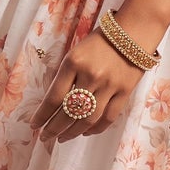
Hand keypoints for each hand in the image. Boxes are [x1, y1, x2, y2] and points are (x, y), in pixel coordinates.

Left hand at [29, 29, 149, 144]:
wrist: (134, 31)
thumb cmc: (100, 40)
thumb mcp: (75, 52)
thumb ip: (65, 76)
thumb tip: (53, 104)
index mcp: (73, 63)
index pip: (54, 97)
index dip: (42, 115)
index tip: (34, 125)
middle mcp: (91, 76)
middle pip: (69, 112)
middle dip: (54, 128)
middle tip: (45, 137)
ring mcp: (109, 85)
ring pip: (88, 119)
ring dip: (72, 132)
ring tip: (62, 138)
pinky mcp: (125, 92)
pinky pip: (108, 117)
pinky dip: (95, 128)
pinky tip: (85, 132)